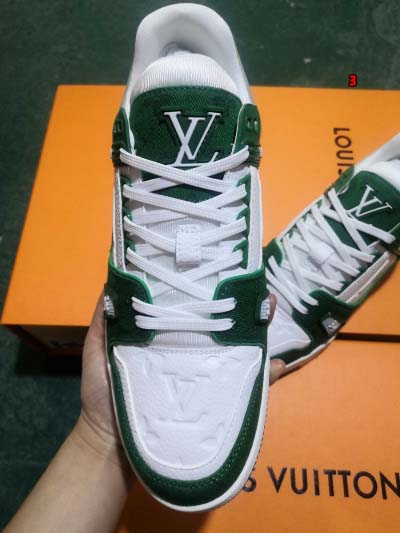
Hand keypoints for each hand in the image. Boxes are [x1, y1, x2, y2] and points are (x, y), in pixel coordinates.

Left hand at [80, 292, 285, 450]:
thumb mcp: (100, 349)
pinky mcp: (212, 402)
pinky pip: (245, 389)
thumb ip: (106, 320)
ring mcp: (204, 377)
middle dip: (244, 306)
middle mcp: (191, 352)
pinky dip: (267, 377)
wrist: (109, 441)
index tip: (226, 271)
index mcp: (169, 337)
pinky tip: (279, 364)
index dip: (211, 291)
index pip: (194, 309)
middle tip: (259, 290)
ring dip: (260, 332)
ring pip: (239, 351)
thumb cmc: (104, 392)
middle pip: (223, 326)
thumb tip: (112, 280)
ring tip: (270, 311)